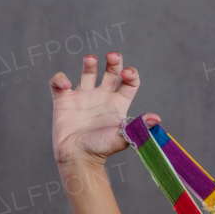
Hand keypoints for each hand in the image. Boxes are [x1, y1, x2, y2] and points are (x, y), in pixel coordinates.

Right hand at [49, 52, 158, 166]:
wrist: (77, 158)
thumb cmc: (100, 150)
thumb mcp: (122, 137)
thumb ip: (137, 127)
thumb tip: (156, 119)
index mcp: (118, 104)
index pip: (129, 82)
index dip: (131, 74)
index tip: (127, 73)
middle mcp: (102, 97)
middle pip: (111, 72)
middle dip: (114, 61)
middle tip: (112, 55)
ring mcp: (83, 97)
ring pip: (88, 71)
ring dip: (90, 62)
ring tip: (91, 59)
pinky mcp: (64, 100)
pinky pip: (58, 83)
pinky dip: (60, 79)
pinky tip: (66, 85)